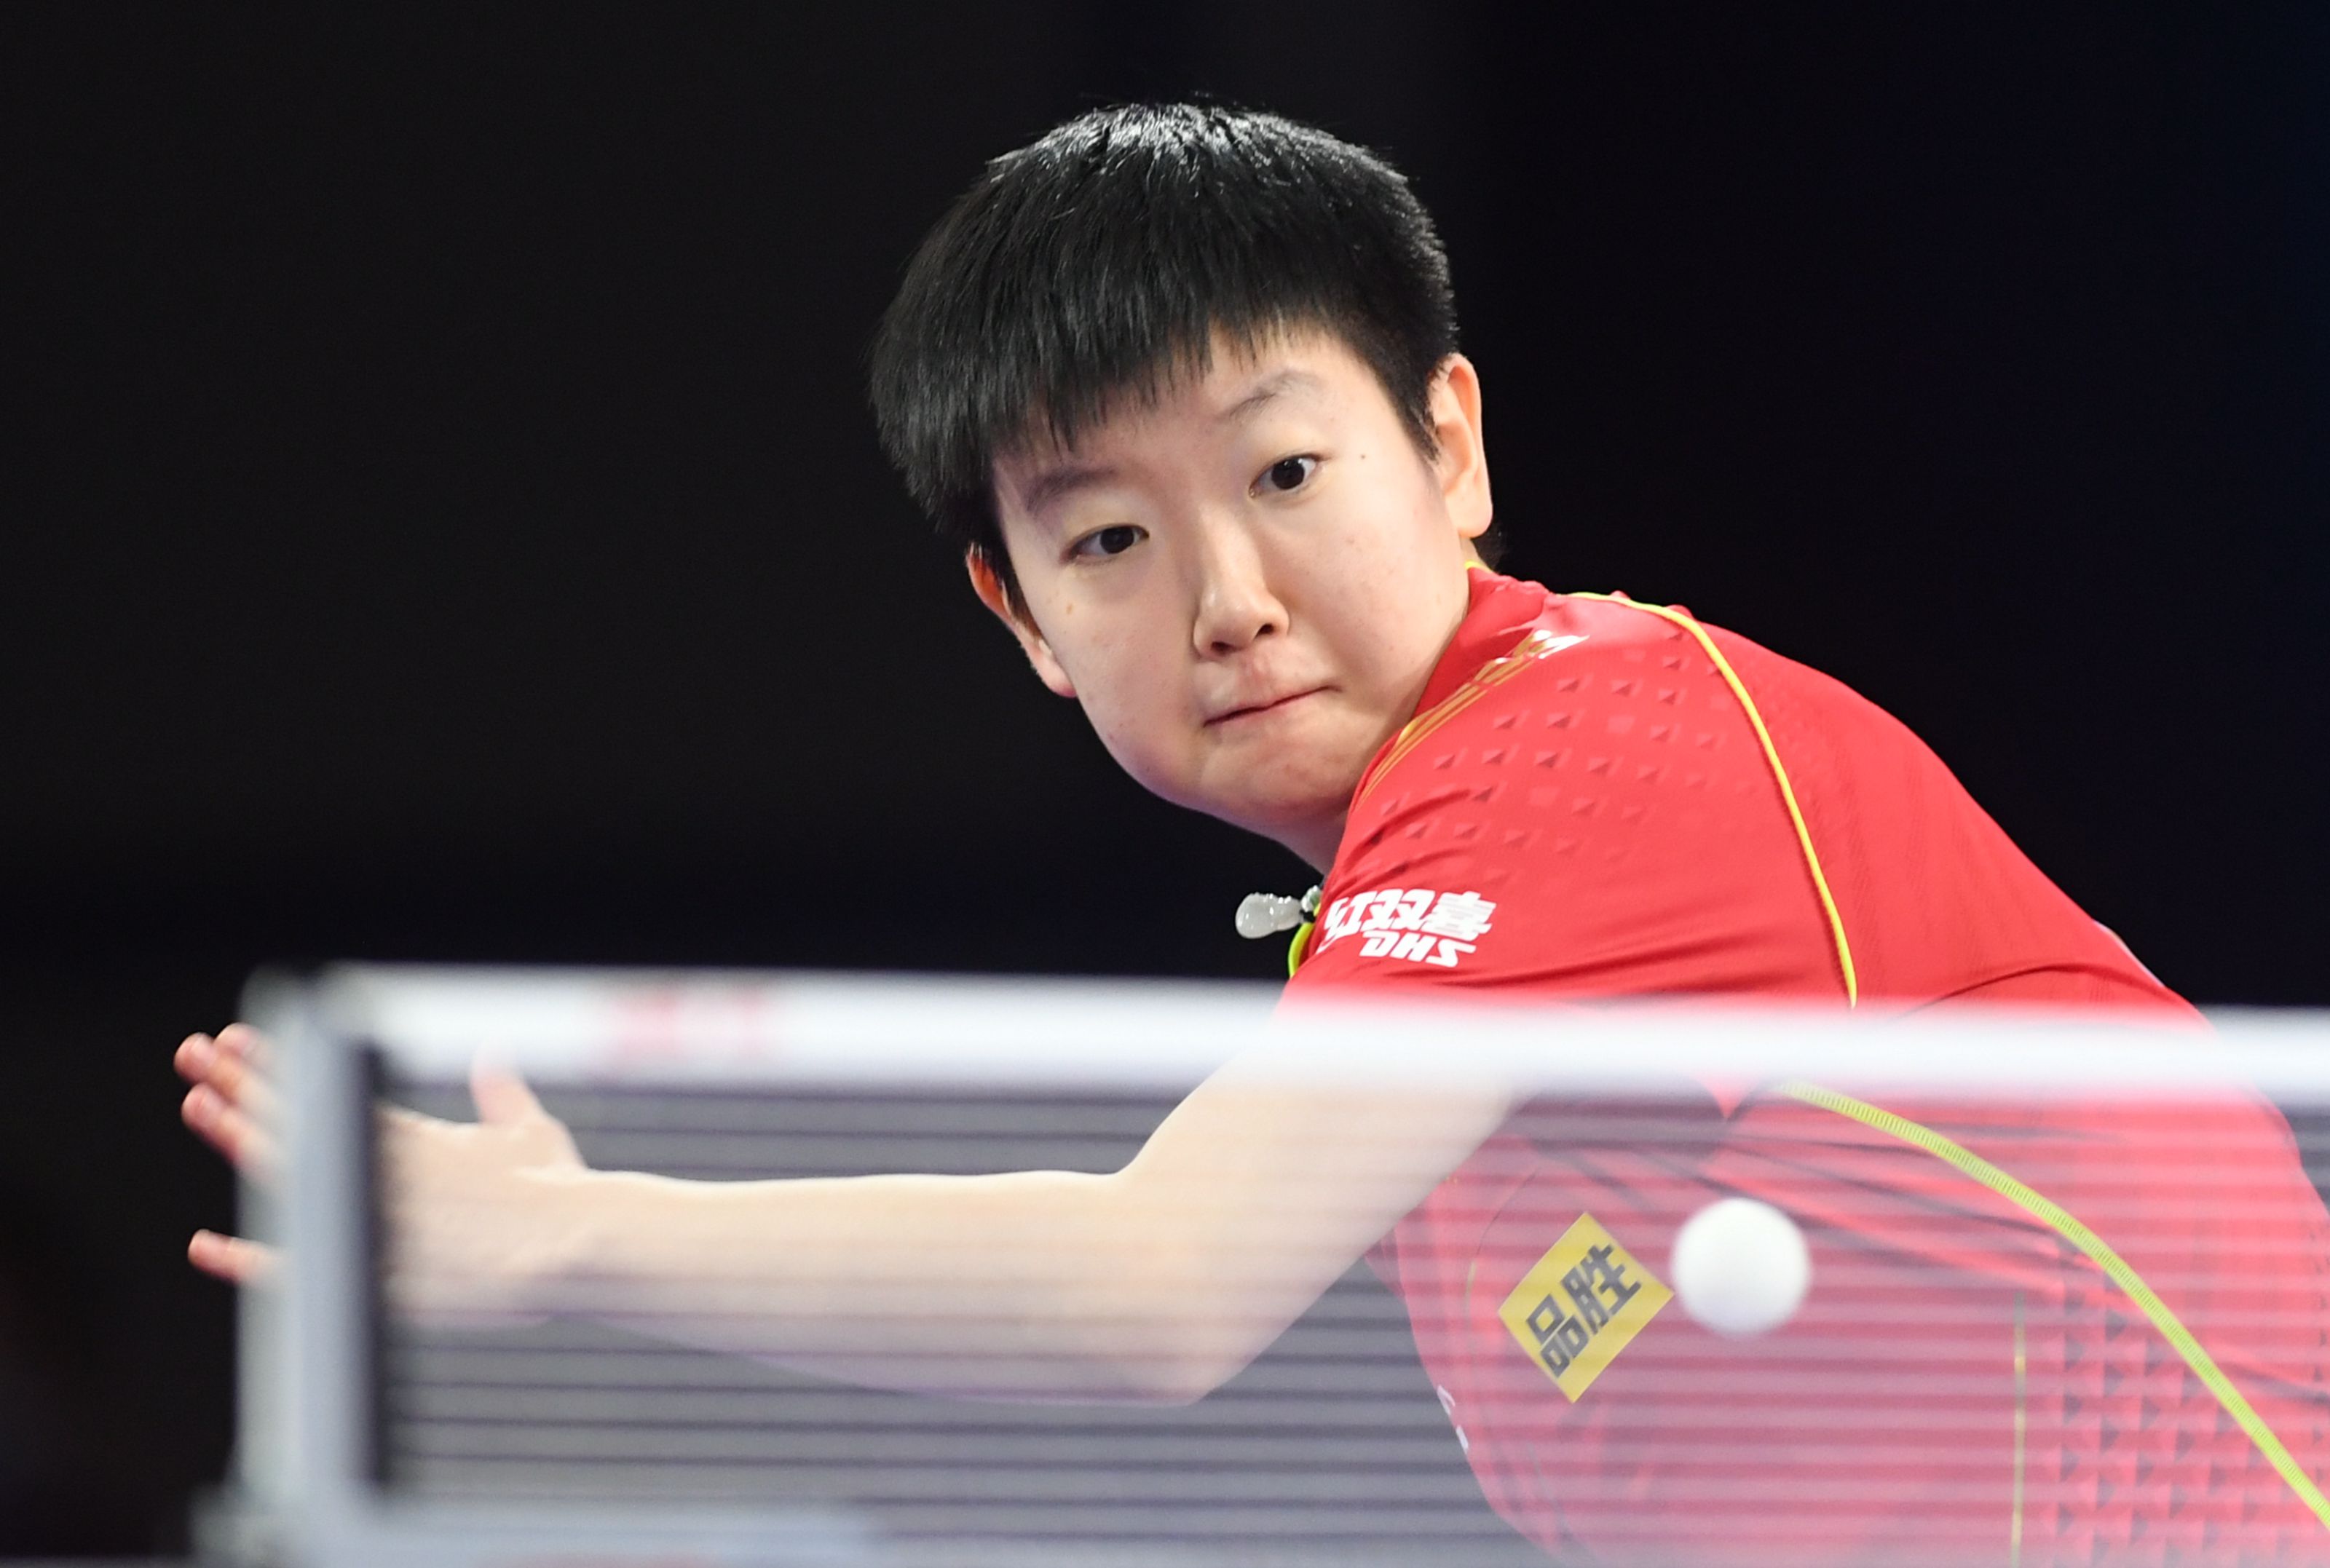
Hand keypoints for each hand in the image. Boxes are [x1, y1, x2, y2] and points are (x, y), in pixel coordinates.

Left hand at [177, 1026, 589, 1325]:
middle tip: (194, 1055)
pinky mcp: (377, 1273)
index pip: (330, 1090)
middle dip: (242, 1084)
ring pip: (291, 1177)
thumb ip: (502, 1094)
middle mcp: (385, 1169)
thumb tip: (492, 1058)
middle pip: (298, 1122)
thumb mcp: (530, 1132)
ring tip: (197, 1105)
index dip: (280, 1065)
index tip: (239, 1040)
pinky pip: (302, 1268)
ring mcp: (375, 1219)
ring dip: (238, 1138)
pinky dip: (249, 1259)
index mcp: (415, 1136)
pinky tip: (207, 1246)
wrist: (574, 1243)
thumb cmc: (558, 1190)